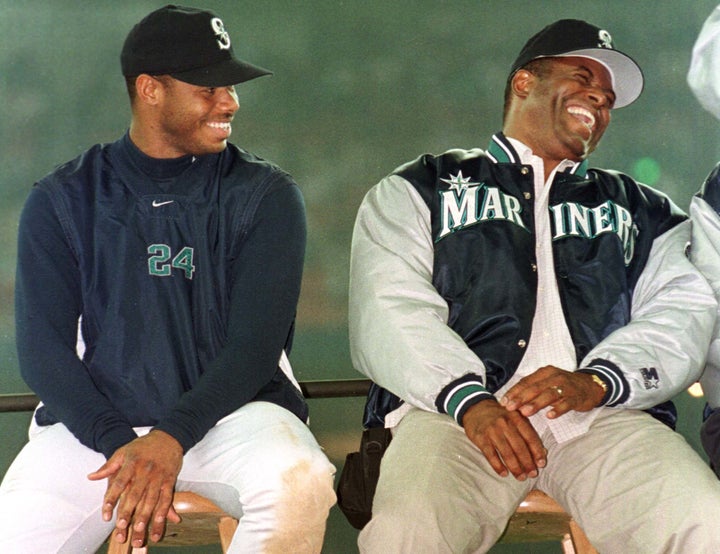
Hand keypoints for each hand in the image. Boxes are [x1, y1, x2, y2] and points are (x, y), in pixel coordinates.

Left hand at [87, 430, 183, 547]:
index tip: (106, 515)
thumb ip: (108, 466)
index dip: (112, 499)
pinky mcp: (170, 479)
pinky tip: (158, 521)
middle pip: (135, 494)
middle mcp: (145, 470)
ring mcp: (159, 476)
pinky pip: (167, 497)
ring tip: (139, 528)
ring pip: (151, 498)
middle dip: (129, 511)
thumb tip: (91, 477)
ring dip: (146, 514)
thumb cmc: (143, 446)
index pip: (119, 483)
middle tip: (122, 527)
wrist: (168, 437)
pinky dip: (163, 510)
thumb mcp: (123, 451)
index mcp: (131, 463)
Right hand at [462, 399, 546, 479]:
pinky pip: (491, 455)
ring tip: (521, 477)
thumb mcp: (515, 418)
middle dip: (527, 463)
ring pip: (506, 453)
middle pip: (519, 447)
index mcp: (516, 418)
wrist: (476, 408)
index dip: (537, 452)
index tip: (542, 464)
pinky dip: (498, 466)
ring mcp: (492, 431)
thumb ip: (528, 433)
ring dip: (515, 468)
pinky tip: (504, 473)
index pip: (530, 437)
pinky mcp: (481, 438)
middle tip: (532, 474)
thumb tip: (543, 452)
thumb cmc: (500, 416)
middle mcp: (505, 423)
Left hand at [500, 365, 605, 418]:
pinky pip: (566, 403)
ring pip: (549, 395)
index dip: (514, 392)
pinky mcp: (576, 397)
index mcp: (545, 373)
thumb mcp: (547, 382)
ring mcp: (566, 387)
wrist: (590, 385)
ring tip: (525, 412)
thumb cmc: (563, 386)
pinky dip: (558, 409)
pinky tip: (550, 416)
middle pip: (535, 388)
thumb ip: (532, 389)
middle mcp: (554, 377)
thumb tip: (512, 399)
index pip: (526, 381)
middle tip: (510, 407)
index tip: (503, 401)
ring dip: (536, 404)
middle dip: (521, 398)